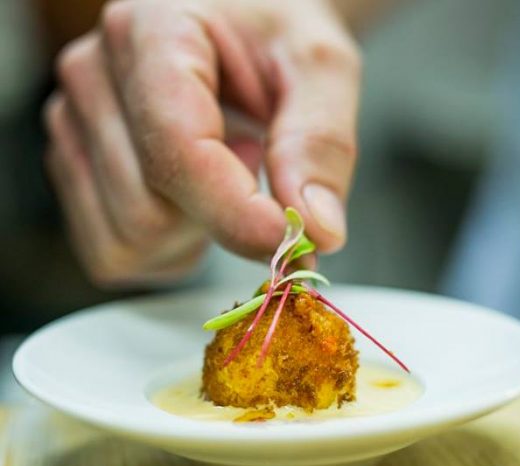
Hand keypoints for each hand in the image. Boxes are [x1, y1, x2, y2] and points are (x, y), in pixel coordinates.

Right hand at [45, 0, 360, 286]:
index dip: (235, 214)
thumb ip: (320, 143)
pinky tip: (190, 202)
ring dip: (190, 235)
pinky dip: (164, 250)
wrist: (236, 33)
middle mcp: (93, 80)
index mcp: (149, 34)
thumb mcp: (317, 67)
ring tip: (220, 175)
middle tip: (253, 167)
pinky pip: (113, 253)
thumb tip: (317, 231)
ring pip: (127, 240)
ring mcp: (75, 130)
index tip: (291, 243)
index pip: (177, 152)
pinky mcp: (75, 173)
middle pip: (148, 211)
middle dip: (218, 221)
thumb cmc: (271, 41)